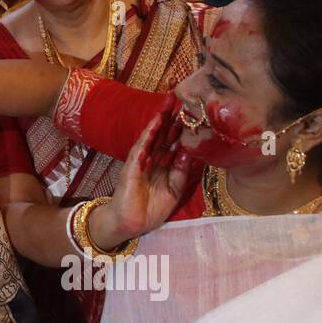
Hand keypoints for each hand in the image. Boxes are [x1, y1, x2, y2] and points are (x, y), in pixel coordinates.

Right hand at [93, 102, 196, 245]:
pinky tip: (152, 128)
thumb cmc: (151, 208)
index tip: (190, 112)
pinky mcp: (131, 170)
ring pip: (150, 139)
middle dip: (168, 118)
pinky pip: (139, 152)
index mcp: (163, 165)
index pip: (172, 142)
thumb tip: (189, 150)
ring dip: (157, 123)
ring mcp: (140, 163)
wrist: (131, 224)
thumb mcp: (174, 190)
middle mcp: (151, 160)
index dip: (180, 127)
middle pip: (161, 135)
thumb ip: (181, 171)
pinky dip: (146, 140)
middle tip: (177, 98)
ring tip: (165, 107)